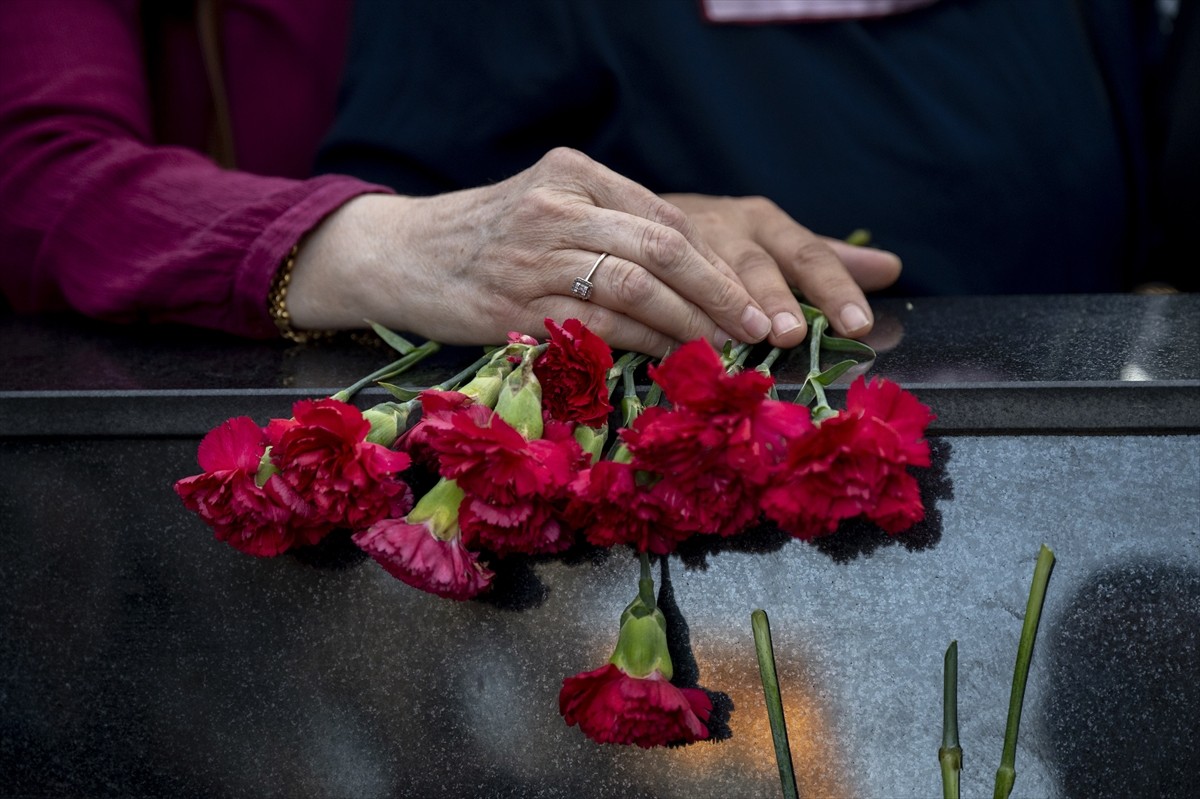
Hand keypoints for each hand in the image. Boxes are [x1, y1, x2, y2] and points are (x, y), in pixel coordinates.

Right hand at [286, 148, 775, 354]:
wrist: (400, 254)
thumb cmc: (487, 234)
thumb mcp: (548, 203)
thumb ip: (611, 224)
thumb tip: (693, 272)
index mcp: (572, 171)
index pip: (664, 217)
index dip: (715, 261)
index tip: (749, 293)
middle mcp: (557, 206)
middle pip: (661, 249)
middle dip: (718, 292)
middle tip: (755, 326)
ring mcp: (534, 256)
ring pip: (635, 288)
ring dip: (688, 323)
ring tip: (723, 347)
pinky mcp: (517, 305)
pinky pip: (597, 326)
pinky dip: (642, 344)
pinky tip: (670, 357)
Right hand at [661, 194, 901, 347]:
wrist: (629, 212)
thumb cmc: (718, 236)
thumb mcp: (774, 240)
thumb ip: (827, 258)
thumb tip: (891, 268)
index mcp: (762, 221)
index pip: (807, 253)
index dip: (833, 287)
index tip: (858, 323)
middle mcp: (723, 226)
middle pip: (754, 263)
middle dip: (772, 298)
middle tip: (790, 334)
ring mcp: (676, 241)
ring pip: (701, 271)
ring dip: (719, 308)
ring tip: (739, 341)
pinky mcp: (637, 256)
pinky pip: (651, 287)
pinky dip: (667, 319)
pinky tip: (682, 345)